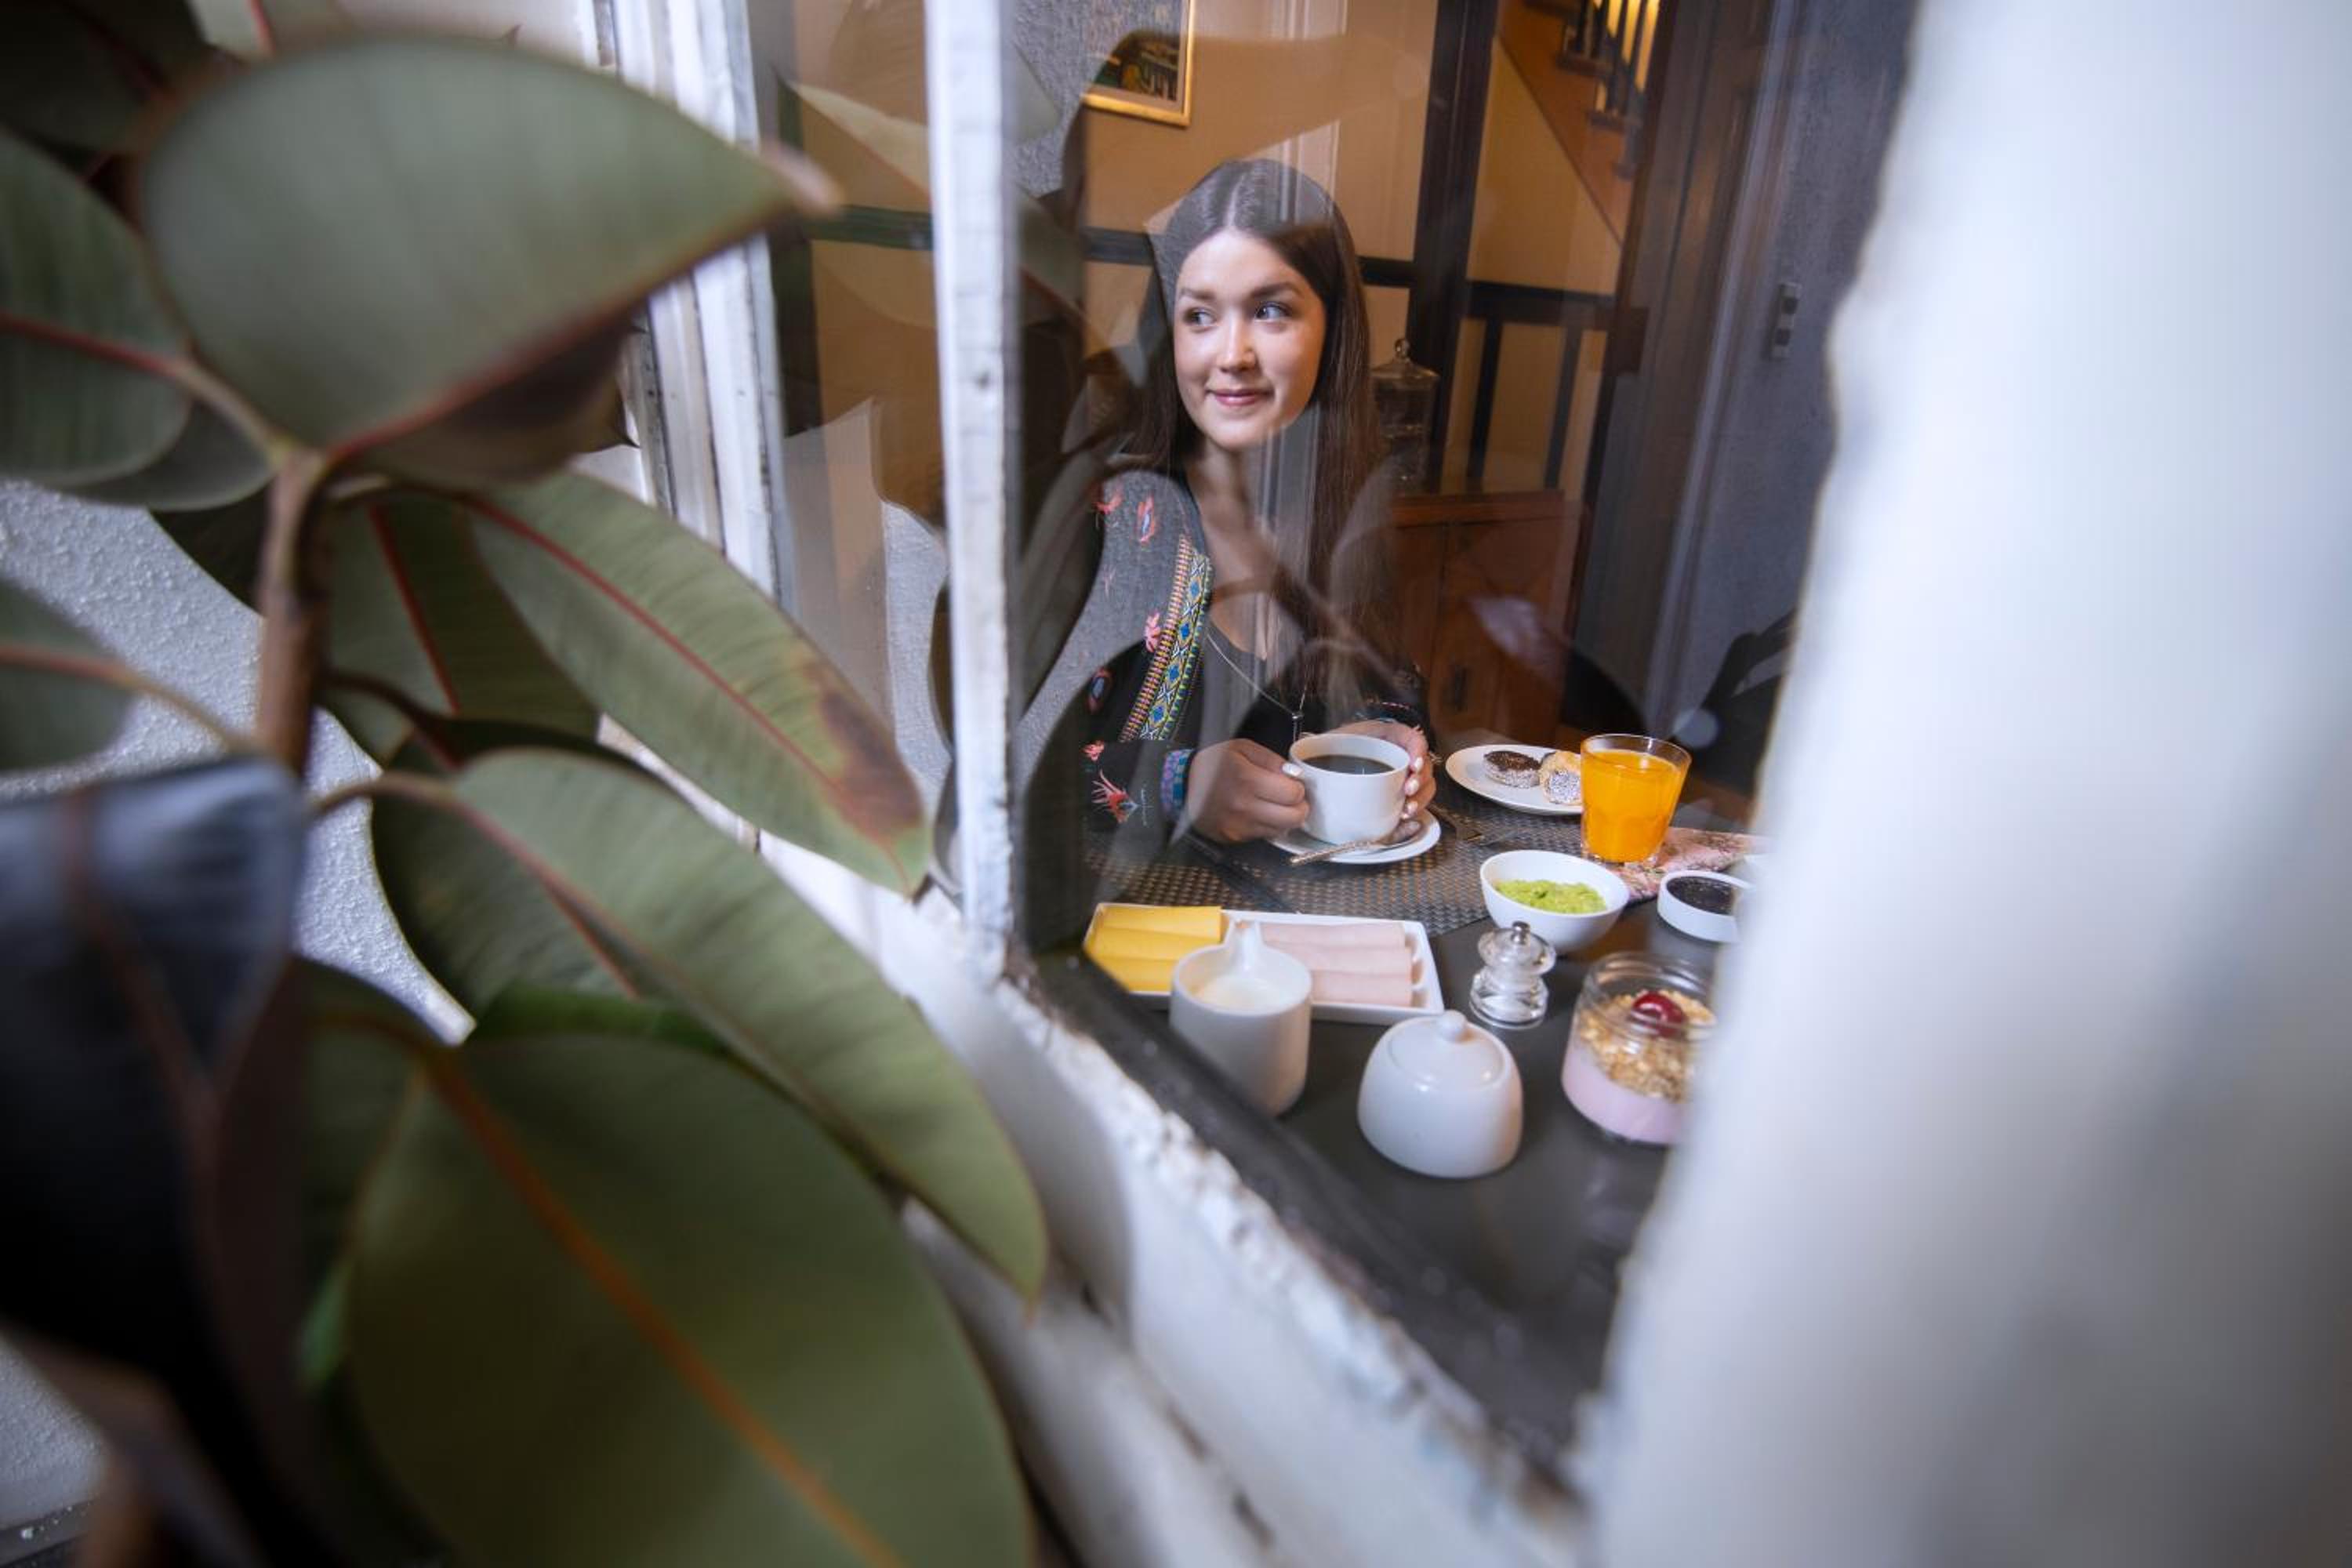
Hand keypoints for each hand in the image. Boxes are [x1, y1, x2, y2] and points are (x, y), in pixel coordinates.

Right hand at [1183, 738, 1309, 843]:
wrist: (1181, 786)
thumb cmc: (1213, 764)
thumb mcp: (1241, 748)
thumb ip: (1270, 759)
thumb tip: (1294, 775)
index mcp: (1248, 780)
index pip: (1293, 794)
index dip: (1298, 788)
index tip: (1292, 783)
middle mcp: (1245, 807)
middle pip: (1293, 817)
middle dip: (1299, 807)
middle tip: (1291, 798)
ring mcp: (1239, 826)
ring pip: (1281, 830)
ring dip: (1285, 818)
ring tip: (1275, 805)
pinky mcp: (1234, 838)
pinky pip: (1263, 835)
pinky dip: (1268, 825)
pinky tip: (1259, 813)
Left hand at [1330, 719, 1436, 820]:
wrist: (1329, 764)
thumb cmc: (1333, 748)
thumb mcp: (1332, 740)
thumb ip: (1324, 745)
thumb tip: (1307, 757)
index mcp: (1388, 736)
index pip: (1411, 738)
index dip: (1418, 750)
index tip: (1412, 765)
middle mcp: (1400, 755)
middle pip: (1424, 765)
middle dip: (1420, 780)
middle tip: (1408, 790)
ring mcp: (1403, 776)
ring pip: (1426, 785)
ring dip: (1420, 799)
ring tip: (1407, 811)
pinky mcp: (1401, 794)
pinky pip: (1418, 802)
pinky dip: (1415, 810)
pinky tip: (1404, 818)